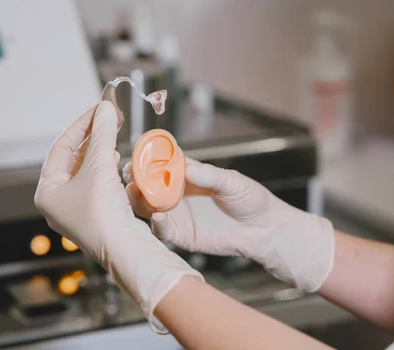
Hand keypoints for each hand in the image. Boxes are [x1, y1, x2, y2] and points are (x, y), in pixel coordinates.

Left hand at [34, 101, 201, 332]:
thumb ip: (102, 135)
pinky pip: (96, 184)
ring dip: (100, 152)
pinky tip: (116, 161)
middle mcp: (58, 202)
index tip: (99, 109)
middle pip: (73, 159)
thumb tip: (106, 108)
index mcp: (47, 192)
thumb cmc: (103, 213)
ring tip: (113, 137)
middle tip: (110, 118)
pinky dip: (106, 169)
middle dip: (92, 137)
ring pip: (86, 171)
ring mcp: (76, 210)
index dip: (81, 125)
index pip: (61, 148)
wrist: (125, 250)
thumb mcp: (100, 166)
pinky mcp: (95, 216)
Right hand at [124, 159, 334, 291]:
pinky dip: (155, 223)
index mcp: (188, 174)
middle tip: (130, 177)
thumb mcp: (232, 182)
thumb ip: (209, 175)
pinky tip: (157, 216)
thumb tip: (187, 168)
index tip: (135, 157)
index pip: (160, 163)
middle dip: (135, 179)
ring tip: (138, 195)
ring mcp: (176, 214)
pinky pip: (161, 229)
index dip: (145, 159)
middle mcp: (177, 192)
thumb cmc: (251, 199)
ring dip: (139, 200)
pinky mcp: (180, 235)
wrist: (263, 230)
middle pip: (147, 184)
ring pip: (147, 206)